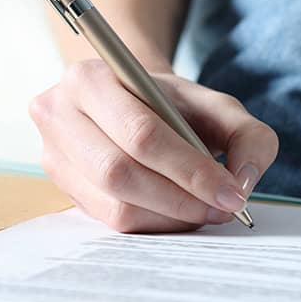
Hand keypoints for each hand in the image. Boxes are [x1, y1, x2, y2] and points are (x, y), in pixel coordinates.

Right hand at [30, 60, 278, 232]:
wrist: (132, 101)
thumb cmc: (174, 103)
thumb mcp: (218, 105)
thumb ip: (248, 136)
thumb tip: (244, 181)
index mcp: (90, 78)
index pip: (141, 133)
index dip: (190, 169)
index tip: (232, 193)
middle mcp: (58, 113)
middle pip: (121, 172)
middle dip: (181, 198)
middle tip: (223, 208)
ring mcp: (52, 154)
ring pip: (115, 204)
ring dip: (169, 216)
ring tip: (206, 211)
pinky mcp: (61, 187)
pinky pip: (109, 220)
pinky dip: (153, 223)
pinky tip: (179, 213)